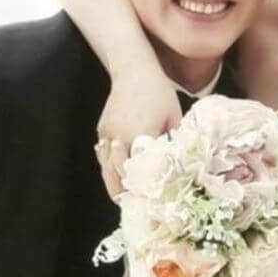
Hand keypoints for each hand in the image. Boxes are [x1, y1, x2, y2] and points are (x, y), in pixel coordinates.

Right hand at [94, 66, 181, 198]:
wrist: (134, 71)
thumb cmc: (159, 93)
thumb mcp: (174, 118)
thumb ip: (172, 142)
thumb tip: (176, 164)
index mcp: (140, 135)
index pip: (138, 170)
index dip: (141, 188)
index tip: (147, 202)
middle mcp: (120, 137)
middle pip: (115, 174)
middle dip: (122, 192)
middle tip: (132, 206)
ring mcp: (107, 134)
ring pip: (105, 166)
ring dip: (113, 182)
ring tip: (123, 196)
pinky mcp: (101, 129)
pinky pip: (102, 154)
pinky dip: (108, 166)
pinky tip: (117, 174)